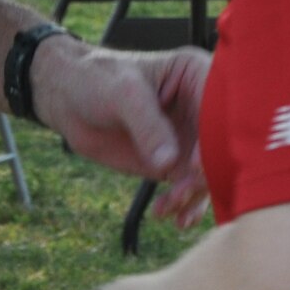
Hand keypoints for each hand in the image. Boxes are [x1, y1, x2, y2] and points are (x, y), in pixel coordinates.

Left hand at [31, 39, 209, 224]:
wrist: (67, 99)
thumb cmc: (94, 79)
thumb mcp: (122, 94)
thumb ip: (147, 126)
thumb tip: (170, 164)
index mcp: (197, 75)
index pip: (222, 108)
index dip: (215, 138)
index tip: (195, 166)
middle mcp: (202, 107)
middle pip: (222, 146)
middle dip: (205, 174)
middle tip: (180, 191)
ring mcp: (190, 137)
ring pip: (208, 172)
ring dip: (193, 194)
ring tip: (167, 204)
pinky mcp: (175, 161)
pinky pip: (190, 188)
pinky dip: (183, 205)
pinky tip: (167, 215)